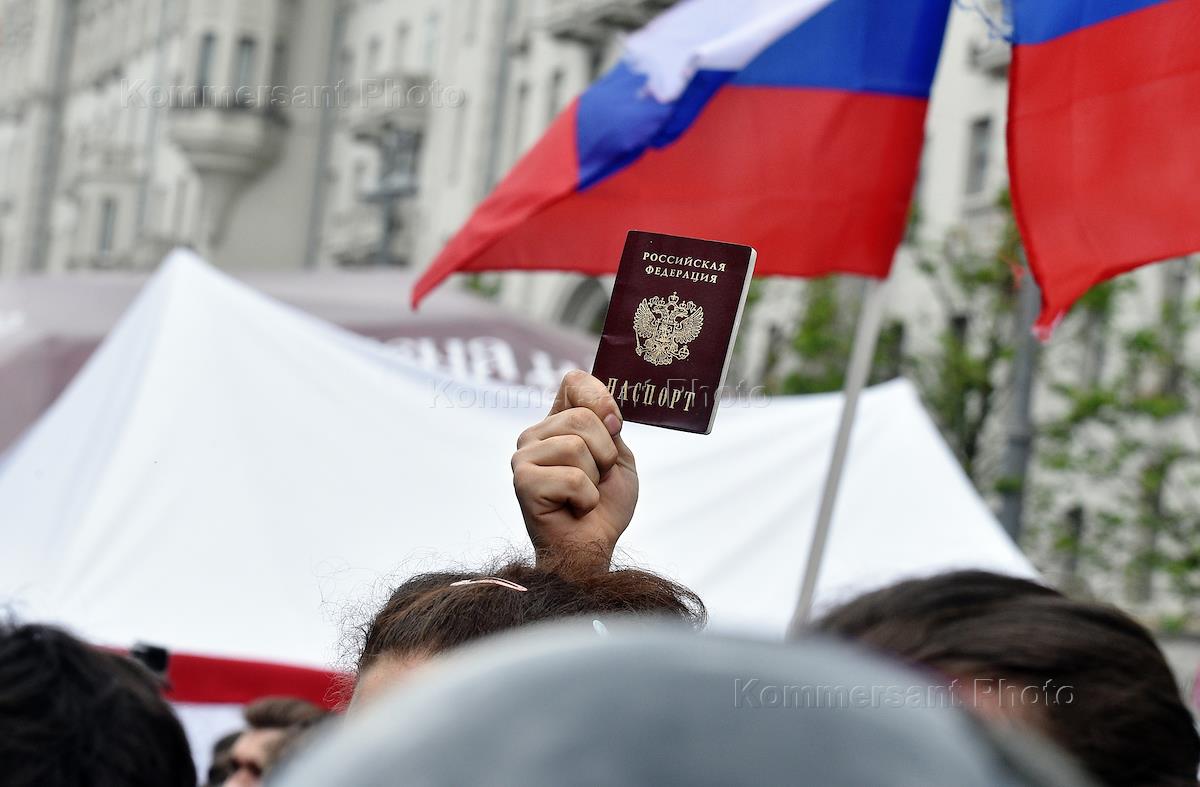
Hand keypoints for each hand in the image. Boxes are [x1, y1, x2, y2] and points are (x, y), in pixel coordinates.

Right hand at [512, 371, 637, 573]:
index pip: (574, 382)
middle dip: (605, 454)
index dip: (601, 398)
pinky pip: (572, 477)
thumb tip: (604, 414)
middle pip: (582, 416)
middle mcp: (534, 435)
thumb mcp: (618, 458)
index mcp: (557, 422)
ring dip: (595, 479)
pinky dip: (586, 499)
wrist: (591, 549)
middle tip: (596, 480)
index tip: (614, 426)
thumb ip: (610, 427)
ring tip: (583, 496)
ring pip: (577, 446)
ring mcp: (523, 457)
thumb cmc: (603, 506)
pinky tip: (573, 509)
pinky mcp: (523, 482)